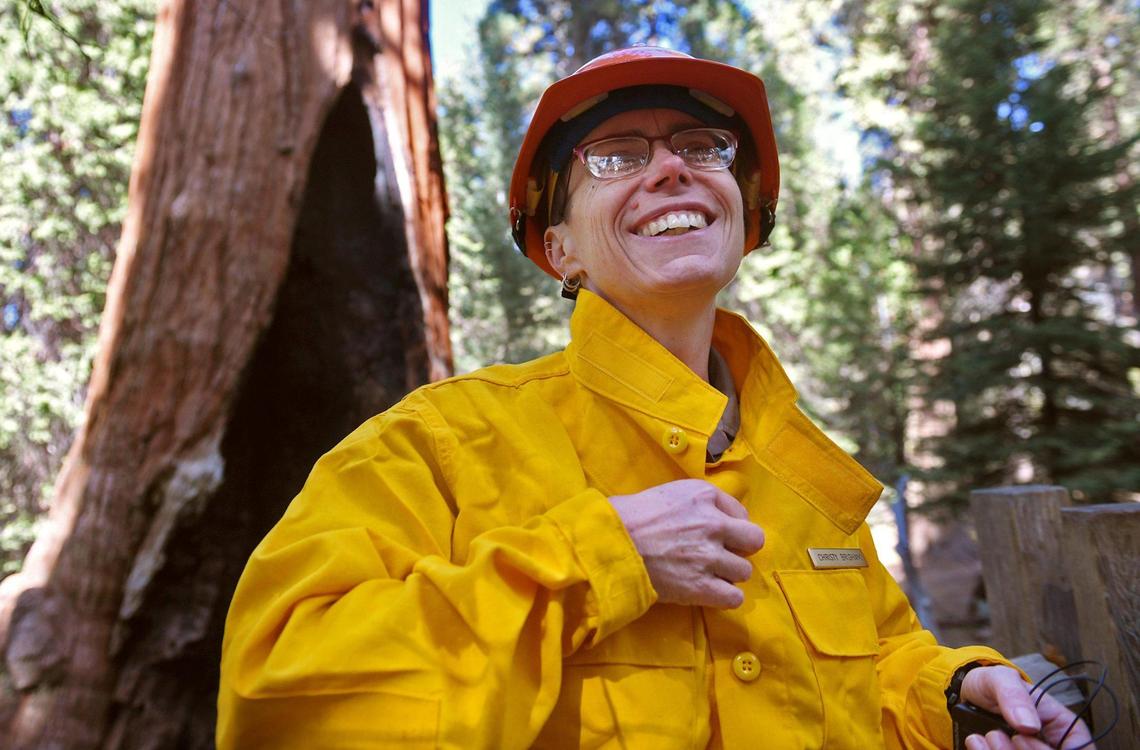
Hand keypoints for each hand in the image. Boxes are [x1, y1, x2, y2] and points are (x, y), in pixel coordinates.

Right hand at [609, 479, 763, 608]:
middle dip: (739, 548)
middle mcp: (713, 524)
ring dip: (727, 574)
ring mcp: (709, 557)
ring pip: (743, 571)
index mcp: (705, 496)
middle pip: (754, 541)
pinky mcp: (700, 586)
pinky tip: (709, 591)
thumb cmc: (632, 516)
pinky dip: (724, 597)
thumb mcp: (670, 493)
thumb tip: (723, 519)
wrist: (609, 544)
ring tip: (705, 573)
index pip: (742, 514)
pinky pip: (734, 597)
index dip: (730, 526)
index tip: (715, 534)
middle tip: (719, 554)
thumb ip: (700, 502)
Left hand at [961, 665, 1093, 748]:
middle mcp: (1054, 748)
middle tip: (997, 735)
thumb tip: (1029, 725)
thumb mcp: (1002, 679)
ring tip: (989, 735)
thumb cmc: (994, 685)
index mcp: (1067, 732)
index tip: (1021, 737)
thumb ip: (1014, 695)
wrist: (966, 695)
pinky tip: (977, 741)